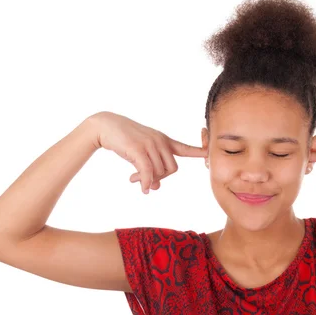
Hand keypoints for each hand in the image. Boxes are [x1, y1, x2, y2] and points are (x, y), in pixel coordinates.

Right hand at [91, 111, 206, 193]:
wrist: (106, 126)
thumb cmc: (124, 140)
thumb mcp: (140, 154)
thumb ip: (150, 169)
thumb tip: (154, 188)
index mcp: (163, 140)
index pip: (185, 148)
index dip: (198, 152)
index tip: (209, 154)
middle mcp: (160, 141)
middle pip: (171, 169)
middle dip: (160, 178)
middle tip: (145, 181)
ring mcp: (150, 144)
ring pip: (160, 172)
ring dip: (147, 181)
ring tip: (134, 179)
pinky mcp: (139, 149)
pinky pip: (148, 172)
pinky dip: (145, 183)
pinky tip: (139, 186)